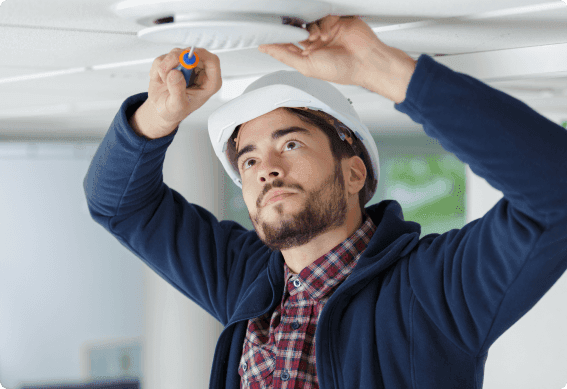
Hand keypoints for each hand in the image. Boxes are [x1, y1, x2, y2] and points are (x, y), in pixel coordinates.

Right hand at [145, 47, 222, 129]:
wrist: (161, 109)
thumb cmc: (175, 110)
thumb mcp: (177, 106)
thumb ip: (177, 91)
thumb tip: (175, 74)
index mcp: (208, 82)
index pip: (212, 61)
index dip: (201, 55)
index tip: (188, 57)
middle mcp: (199, 71)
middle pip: (193, 54)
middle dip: (177, 60)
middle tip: (167, 73)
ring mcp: (185, 64)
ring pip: (176, 53)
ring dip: (165, 67)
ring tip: (165, 82)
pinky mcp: (172, 61)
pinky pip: (163, 57)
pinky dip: (157, 69)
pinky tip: (160, 80)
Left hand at [258, 15, 415, 101]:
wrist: (366, 61)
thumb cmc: (342, 70)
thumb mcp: (307, 66)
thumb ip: (284, 56)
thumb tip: (265, 48)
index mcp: (306, 56)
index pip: (285, 45)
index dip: (277, 39)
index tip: (267, 33)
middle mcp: (314, 43)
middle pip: (295, 29)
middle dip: (294, 31)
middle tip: (298, 35)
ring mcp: (325, 31)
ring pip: (308, 21)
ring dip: (310, 28)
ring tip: (318, 38)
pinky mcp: (335, 20)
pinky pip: (322, 14)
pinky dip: (322, 22)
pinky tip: (327, 32)